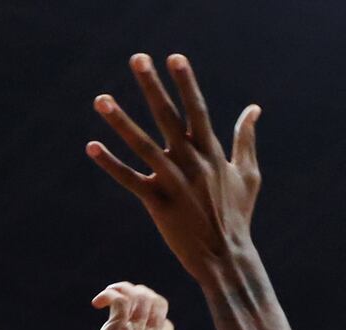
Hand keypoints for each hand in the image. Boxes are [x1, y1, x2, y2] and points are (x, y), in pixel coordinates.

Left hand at [78, 282, 174, 329]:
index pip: (165, 324)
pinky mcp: (117, 328)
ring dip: (123, 289)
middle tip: (121, 304)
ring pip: (141, 294)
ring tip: (108, 297)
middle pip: (157, 302)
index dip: (152, 319)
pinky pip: (120, 298)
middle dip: (141, 296)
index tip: (132, 326)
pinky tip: (98, 302)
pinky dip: (109, 293)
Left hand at [87, 54, 260, 277]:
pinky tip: (92, 146)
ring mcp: (173, 182)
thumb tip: (254, 108)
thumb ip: (246, 139)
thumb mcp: (249, 174)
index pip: (196, 109)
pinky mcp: (157, 203)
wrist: (225, 256)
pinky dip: (110, 163)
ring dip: (120, 121)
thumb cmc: (238, 215)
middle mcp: (191, 162)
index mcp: (212, 152)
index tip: (174, 57)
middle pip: (167, 117)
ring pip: (142, 145)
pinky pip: (129, 179)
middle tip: (137, 59)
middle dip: (152, 86)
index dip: (185, 82)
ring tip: (101, 99)